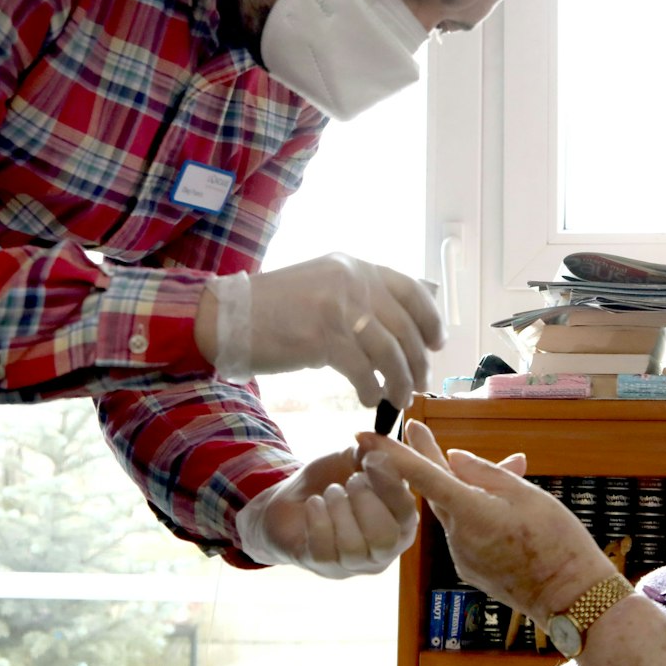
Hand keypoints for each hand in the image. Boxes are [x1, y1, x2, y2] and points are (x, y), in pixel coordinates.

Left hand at [235, 445, 418, 578]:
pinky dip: (318, 520)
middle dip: (366, 501)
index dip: (392, 485)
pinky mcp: (324, 567)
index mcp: (401, 523)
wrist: (290, 502)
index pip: (407, 512)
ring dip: (339, 509)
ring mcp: (353, 564)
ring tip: (331, 492)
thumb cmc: (331, 481)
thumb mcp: (353, 459)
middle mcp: (384, 551)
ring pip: (354, 546)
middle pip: (386, 537)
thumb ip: (371, 451)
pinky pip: (323, 550)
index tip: (373, 459)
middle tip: (352, 480)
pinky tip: (314, 504)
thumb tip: (374, 441)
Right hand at [248, 254, 443, 407]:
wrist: (228, 317)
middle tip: (419, 383)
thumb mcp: (324, 287)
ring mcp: (338, 307)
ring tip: (399, 398)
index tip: (437, 344)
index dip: (430, 319)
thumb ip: (360, 298)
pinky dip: (371, 388)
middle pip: (405, 326)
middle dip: (418, 360)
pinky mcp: (322, 337)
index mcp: (356, 267)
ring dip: (400, 380)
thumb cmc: (276, 309)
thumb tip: (399, 332)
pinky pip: (363, 370)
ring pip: (389, 351)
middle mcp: (352, 281)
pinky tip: (369, 398)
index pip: (411, 290)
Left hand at [356, 420, 608, 621]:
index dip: (392, 454)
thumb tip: (453, 458)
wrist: (571, 598)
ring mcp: (461, 556)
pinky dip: (475, 517)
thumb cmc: (557, 541)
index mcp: (471, 512)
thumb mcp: (527, 495)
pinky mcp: (469, 569)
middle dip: (425, 460)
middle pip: (436, 490)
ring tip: (505, 482)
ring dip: (464, 493)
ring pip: (455, 512)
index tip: (363, 437)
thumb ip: (485, 473)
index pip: (422, 476)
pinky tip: (504, 519)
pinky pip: (465, 533)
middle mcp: (457, 536)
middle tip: (414, 428)